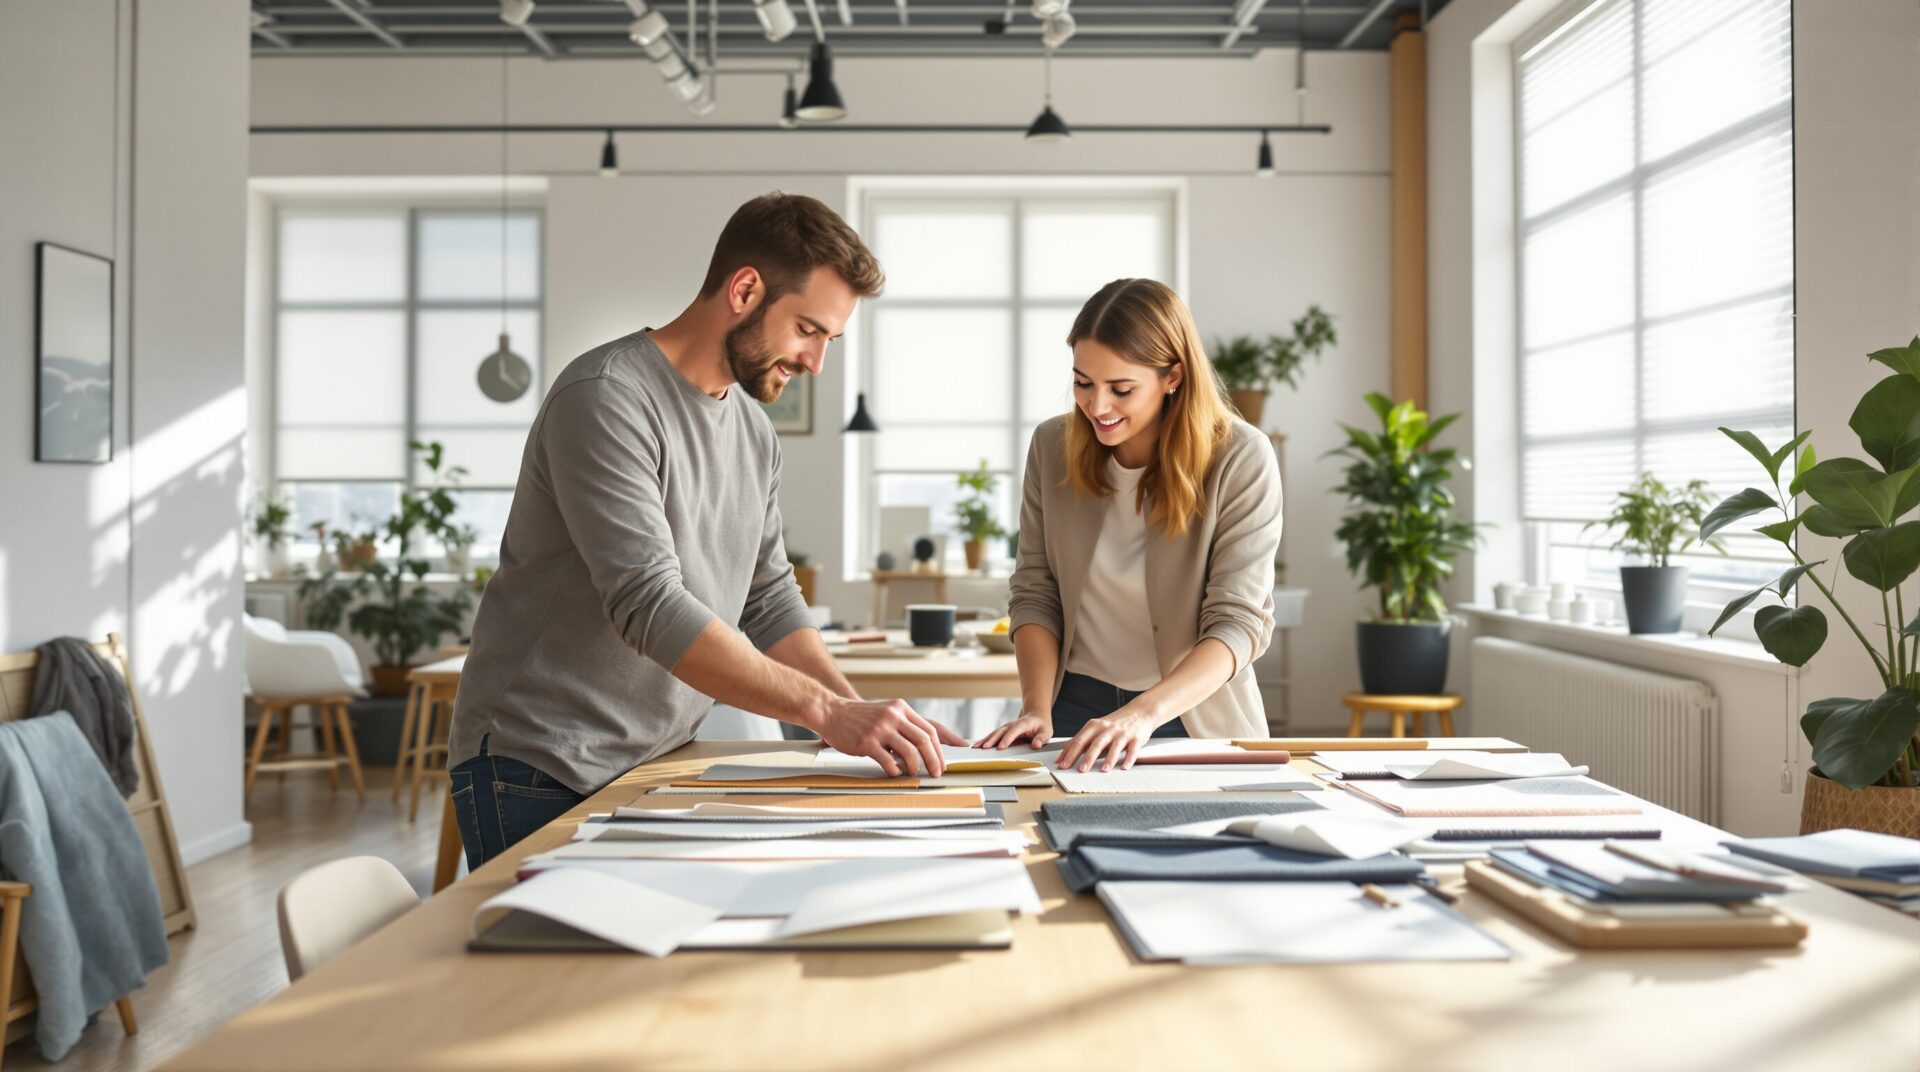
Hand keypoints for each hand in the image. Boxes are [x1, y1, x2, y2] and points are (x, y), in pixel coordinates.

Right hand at [819, 697, 966, 777]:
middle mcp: (893, 716)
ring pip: (910, 751)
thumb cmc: (861, 717)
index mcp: (901, 708)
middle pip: (924, 740)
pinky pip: (888, 761)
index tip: (950, 757)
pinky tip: (895, 773)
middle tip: (938, 772)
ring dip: (916, 766)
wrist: (832, 712)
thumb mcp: (887, 712)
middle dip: (934, 760)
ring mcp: (880, 728)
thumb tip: (926, 746)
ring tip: (914, 773)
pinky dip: (895, 770)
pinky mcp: (867, 742)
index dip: (943, 745)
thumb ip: (905, 725)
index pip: (930, 728)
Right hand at [974, 711, 1052, 750]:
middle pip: (1001, 732)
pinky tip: (977, 746)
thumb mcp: (1046, 732)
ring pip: (994, 733)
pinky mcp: (1003, 732)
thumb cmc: (1041, 726)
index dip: (1007, 739)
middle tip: (984, 748)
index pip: (1014, 732)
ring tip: (976, 747)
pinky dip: (985, 740)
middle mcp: (1012, 725)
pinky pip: (993, 736)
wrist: (1036, 716)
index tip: (1001, 747)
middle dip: (992, 740)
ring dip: (985, 740)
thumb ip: (1041, 738)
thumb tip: (1036, 745)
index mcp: (1023, 724)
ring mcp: (1006, 728)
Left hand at [1056, 706, 1160, 771]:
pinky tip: (1125, 767)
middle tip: (1080, 770)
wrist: (1139, 712)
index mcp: (1094, 726)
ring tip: (1103, 770)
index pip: (1079, 740)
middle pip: (1095, 744)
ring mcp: (1122, 733)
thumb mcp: (1096, 728)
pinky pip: (1132, 749)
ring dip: (1109, 759)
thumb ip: (1083, 740)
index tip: (1061, 765)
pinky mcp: (1136, 738)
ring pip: (1114, 747)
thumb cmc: (1114, 724)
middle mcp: (1107, 729)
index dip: (1069, 753)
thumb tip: (1064, 756)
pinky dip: (1129, 758)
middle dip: (1088, 757)